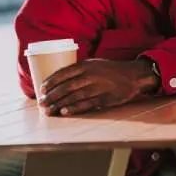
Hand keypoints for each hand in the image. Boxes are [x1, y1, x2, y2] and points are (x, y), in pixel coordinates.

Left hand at [39, 59, 158, 116]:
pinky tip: (65, 112)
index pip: (63, 73)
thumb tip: (58, 79)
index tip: (42, 89)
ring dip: (59, 104)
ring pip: (74, 96)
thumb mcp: (95, 63)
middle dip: (51, 96)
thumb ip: (79, 70)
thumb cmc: (111, 70)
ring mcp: (98, 87)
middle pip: (66, 86)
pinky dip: (74, 108)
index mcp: (87, 65)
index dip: (51, 82)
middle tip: (41, 103)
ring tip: (48, 110)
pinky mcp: (105, 98)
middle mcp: (91, 75)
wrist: (133, 76)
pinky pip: (87, 104)